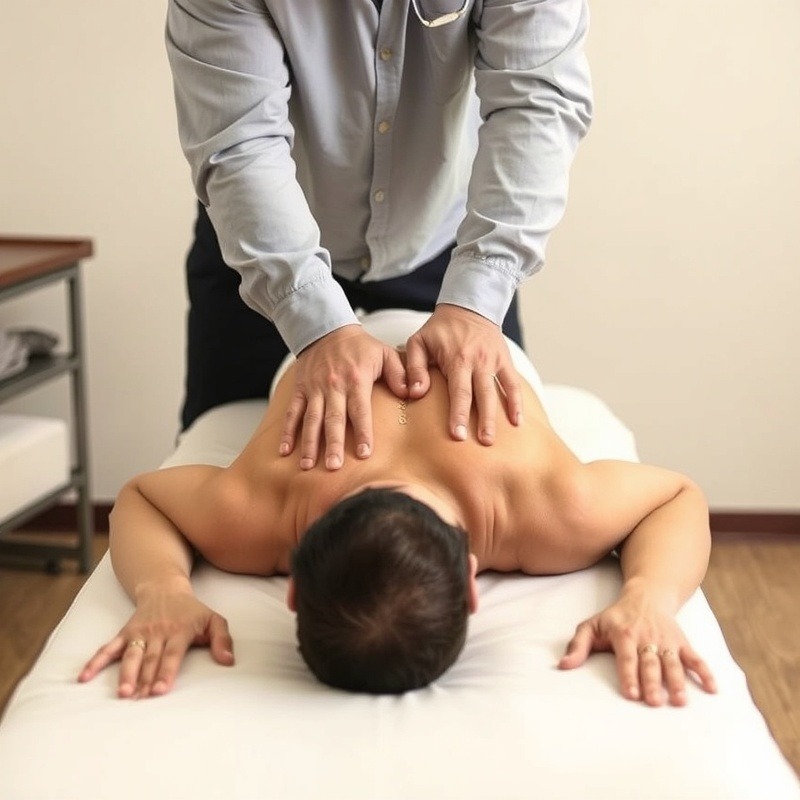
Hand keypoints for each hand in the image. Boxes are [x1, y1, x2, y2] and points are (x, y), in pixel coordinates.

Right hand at [78, 588, 233, 698]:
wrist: (165, 588)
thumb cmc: (192, 611)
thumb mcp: (214, 620)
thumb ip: (223, 640)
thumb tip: (229, 661)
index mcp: (180, 631)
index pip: (172, 654)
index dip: (166, 672)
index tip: (160, 689)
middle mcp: (158, 632)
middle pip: (150, 658)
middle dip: (145, 678)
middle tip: (139, 698)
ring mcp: (139, 632)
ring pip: (130, 654)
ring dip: (125, 673)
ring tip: (122, 692)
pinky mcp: (125, 633)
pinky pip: (108, 648)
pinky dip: (96, 661)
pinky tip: (84, 677)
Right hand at [279, 324, 407, 469]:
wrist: (327, 329)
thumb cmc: (360, 346)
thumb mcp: (385, 353)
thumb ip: (399, 374)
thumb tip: (411, 393)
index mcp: (356, 380)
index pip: (360, 410)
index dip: (363, 432)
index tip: (364, 453)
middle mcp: (333, 387)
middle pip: (333, 419)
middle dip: (333, 444)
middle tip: (334, 467)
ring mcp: (314, 389)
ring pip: (311, 419)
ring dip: (309, 444)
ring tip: (308, 466)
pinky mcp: (300, 390)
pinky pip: (292, 412)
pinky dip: (287, 432)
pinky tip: (285, 451)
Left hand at [404, 304, 522, 444]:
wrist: (469, 308)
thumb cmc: (439, 330)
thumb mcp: (418, 341)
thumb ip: (414, 367)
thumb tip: (415, 393)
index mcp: (457, 358)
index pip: (458, 391)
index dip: (458, 414)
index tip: (457, 435)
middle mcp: (479, 361)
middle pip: (482, 395)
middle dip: (482, 420)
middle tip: (482, 443)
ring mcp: (494, 361)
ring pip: (499, 392)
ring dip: (499, 416)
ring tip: (495, 439)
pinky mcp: (505, 361)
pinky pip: (513, 383)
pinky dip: (517, 402)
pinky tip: (517, 421)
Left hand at [558, 588, 716, 705]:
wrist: (646, 595)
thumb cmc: (615, 616)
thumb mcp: (591, 625)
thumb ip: (578, 645)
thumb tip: (563, 666)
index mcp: (623, 633)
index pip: (626, 656)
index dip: (629, 675)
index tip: (631, 694)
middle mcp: (646, 636)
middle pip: (650, 662)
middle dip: (652, 682)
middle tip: (655, 702)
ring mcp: (666, 639)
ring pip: (673, 661)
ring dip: (678, 681)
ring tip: (680, 700)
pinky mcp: (682, 642)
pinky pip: (695, 657)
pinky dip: (705, 672)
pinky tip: (712, 689)